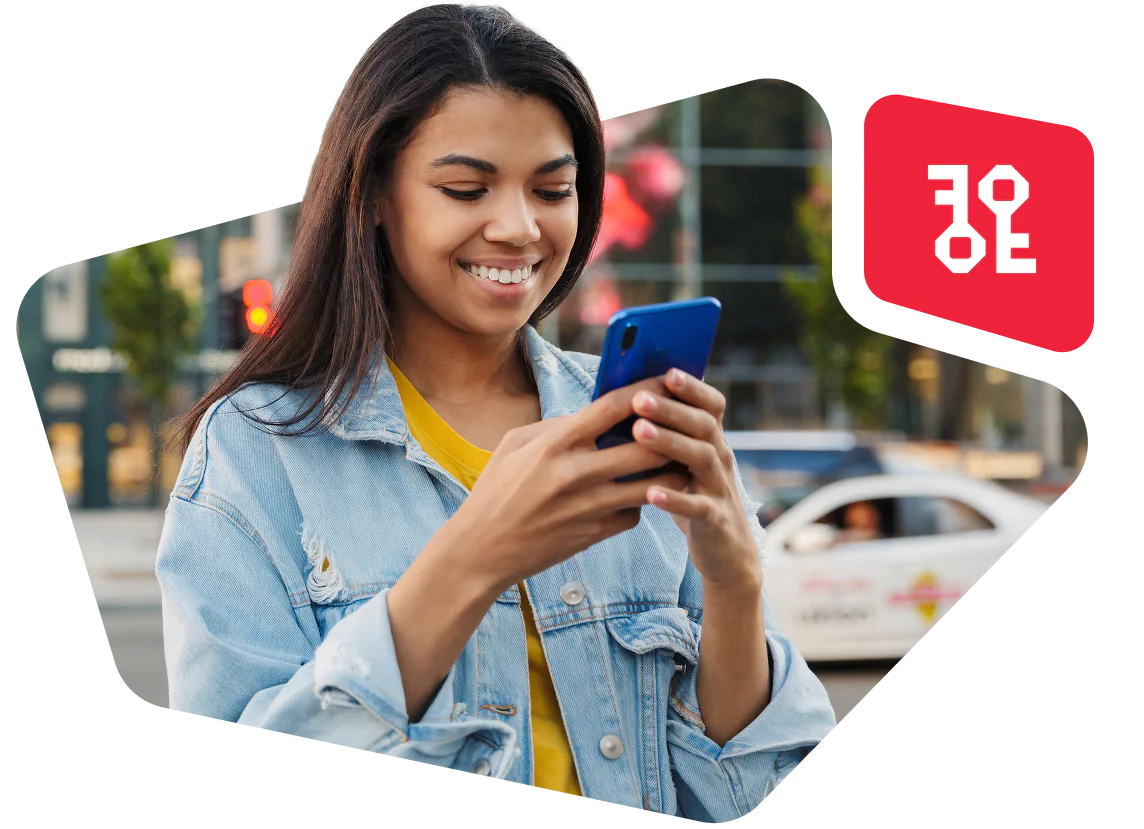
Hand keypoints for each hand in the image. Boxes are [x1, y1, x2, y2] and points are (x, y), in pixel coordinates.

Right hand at [450, 377, 690, 592]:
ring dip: (669, 471)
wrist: (481, 551)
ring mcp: (588, 508)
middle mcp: (575, 474)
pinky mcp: (594, 534)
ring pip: (652, 485)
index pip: (613, 407)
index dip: (646, 390)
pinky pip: (634, 513)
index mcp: (554, 444)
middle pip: (646, 447)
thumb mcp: (515, 444)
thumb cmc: (496, 491)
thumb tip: (595, 413)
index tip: (665, 381)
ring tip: (678, 458)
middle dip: (671, 433)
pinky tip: (641, 493)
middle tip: (684, 423)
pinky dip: (640, 502)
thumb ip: (557, 426)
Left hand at [629, 369, 761, 588]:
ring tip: (638, 432)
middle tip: (639, 398)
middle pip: (703, 425)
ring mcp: (720, 488)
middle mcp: (720, 458)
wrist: (727, 553)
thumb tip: (623, 402)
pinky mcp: (715, 520)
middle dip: (671, 409)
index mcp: (711, 440)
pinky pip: (697, 507)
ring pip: (702, 458)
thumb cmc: (693, 497)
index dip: (693, 387)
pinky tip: (650, 492)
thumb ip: (667, 435)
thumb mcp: (684, 463)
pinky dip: (675, 499)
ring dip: (670, 443)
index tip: (667, 371)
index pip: (711, 405)